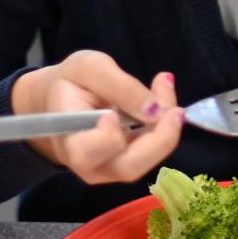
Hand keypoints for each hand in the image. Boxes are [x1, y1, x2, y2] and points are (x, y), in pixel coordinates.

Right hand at [11, 50, 182, 183]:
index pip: (87, 152)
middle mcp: (89, 165)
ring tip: (165, 91)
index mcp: (68, 141)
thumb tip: (154, 110)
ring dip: (166, 131)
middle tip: (175, 109)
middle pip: (128, 167)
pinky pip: (151, 154)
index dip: (107, 137)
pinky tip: (164, 104)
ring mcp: (109, 171)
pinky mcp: (127, 166)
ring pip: (146, 163)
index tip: (114, 114)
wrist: (62, 100)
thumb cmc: (71, 82)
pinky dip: (164, 130)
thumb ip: (120, 87)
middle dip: (159, 139)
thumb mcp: (90, 67)